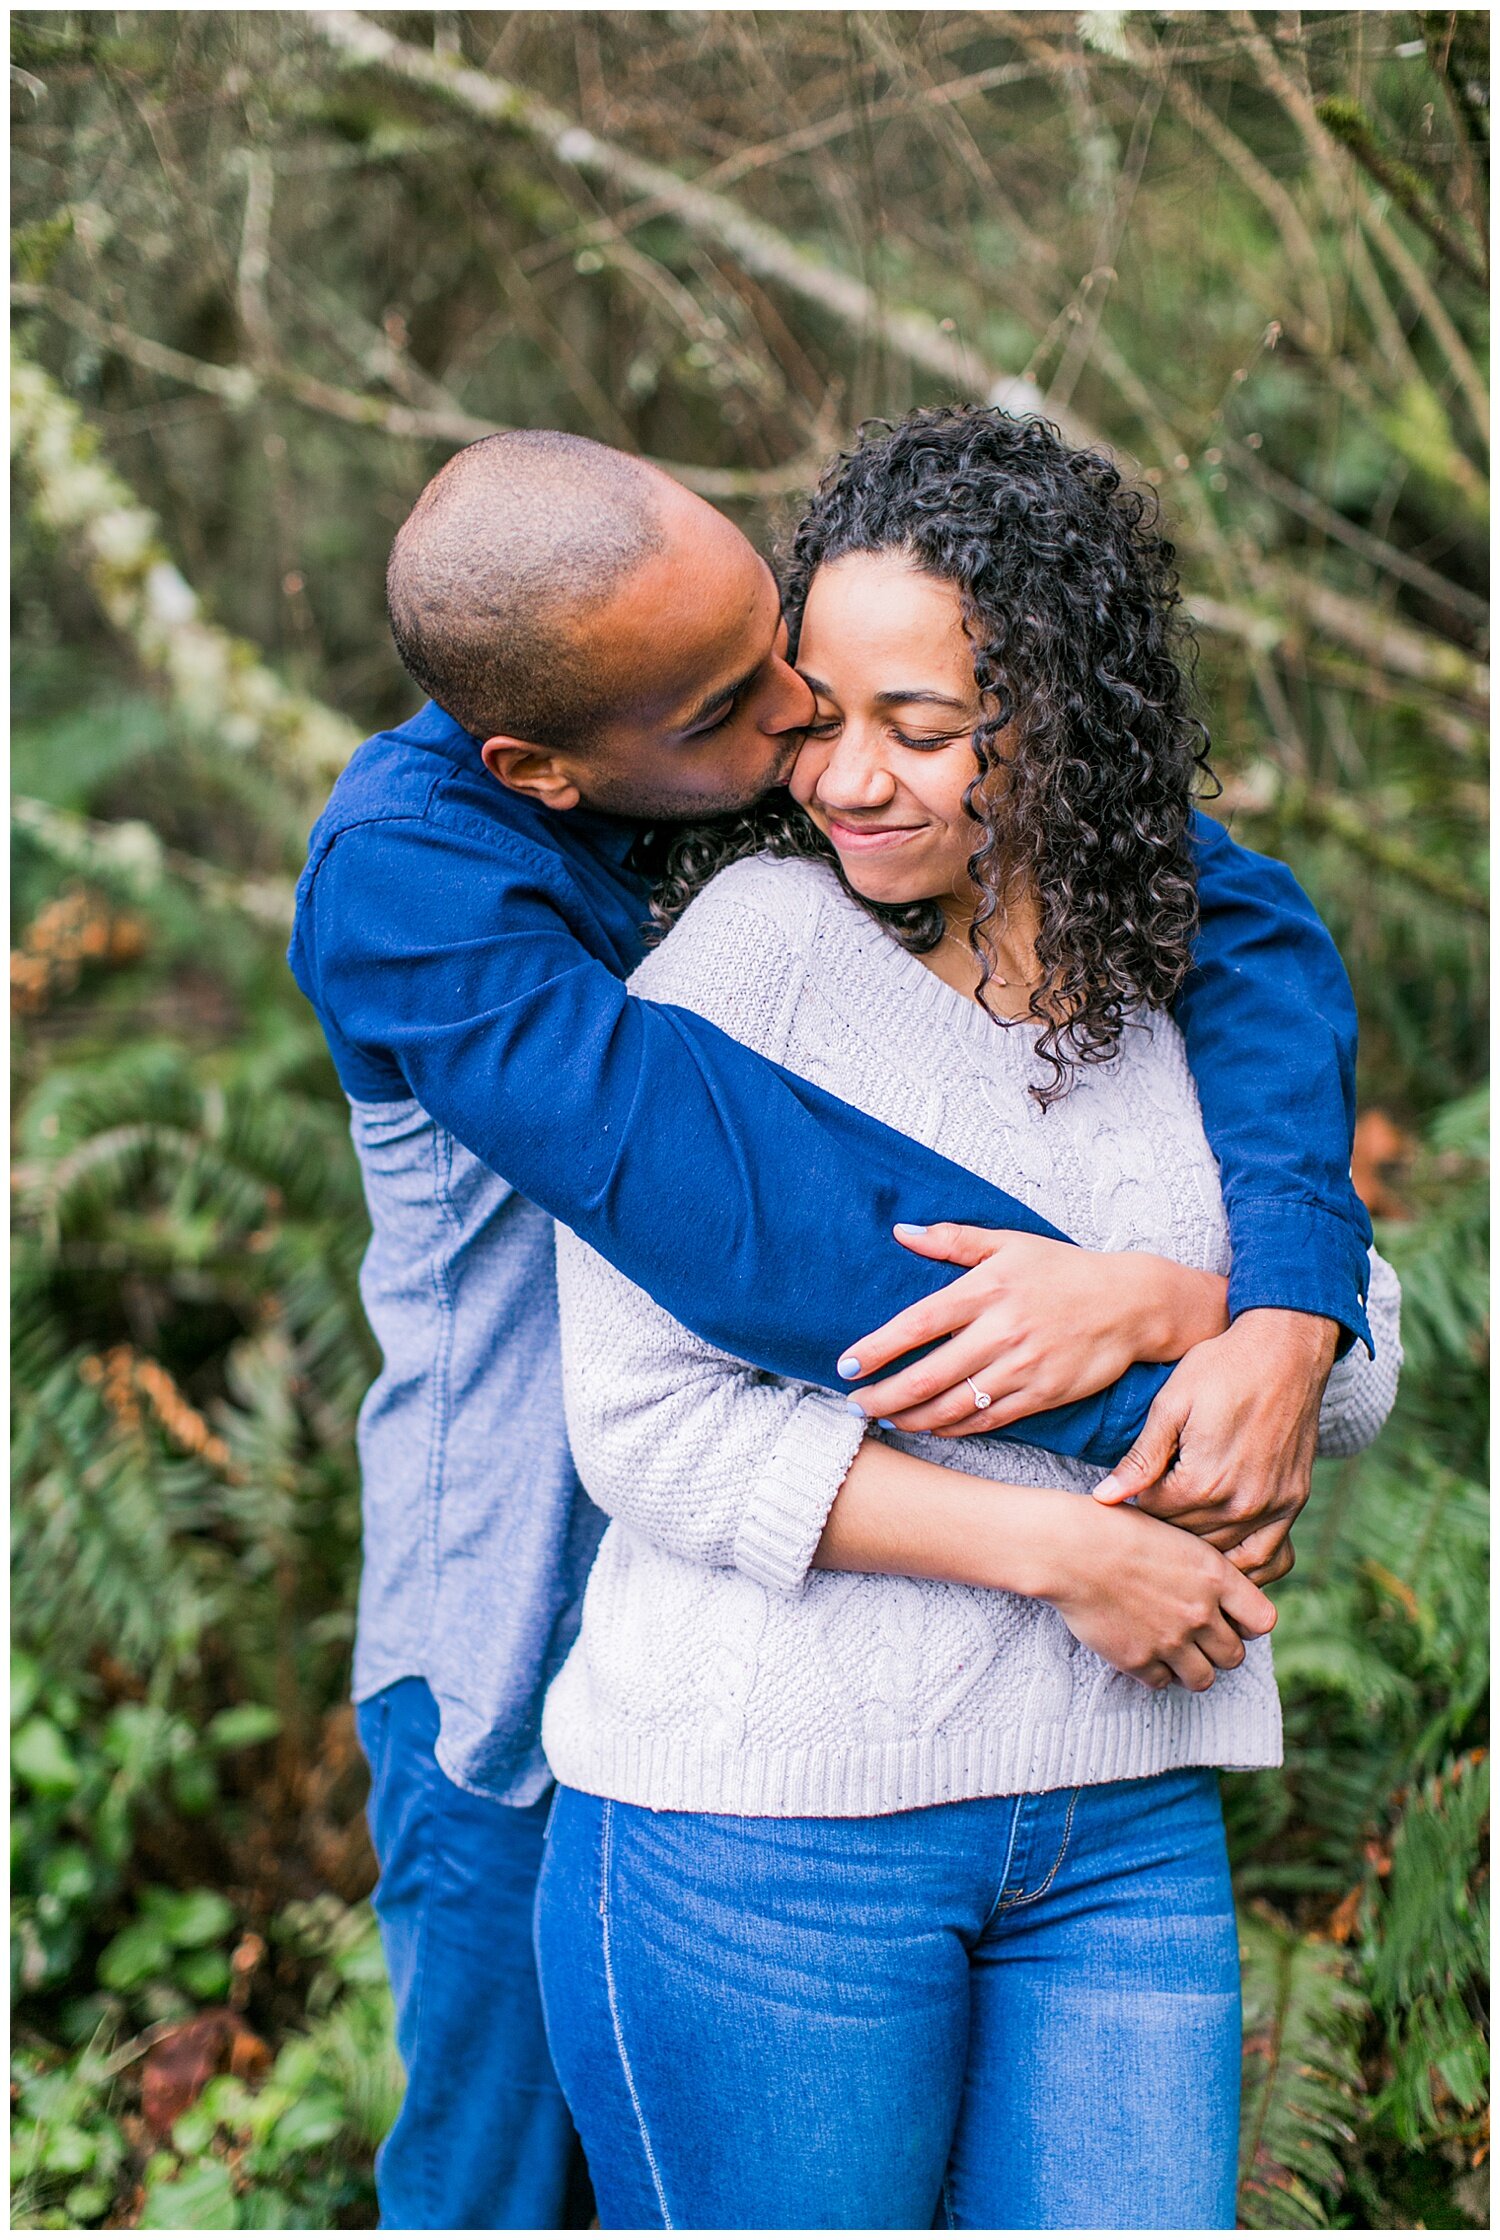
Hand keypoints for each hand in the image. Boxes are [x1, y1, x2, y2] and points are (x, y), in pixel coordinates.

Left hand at [838, 1224, 1228, 1434]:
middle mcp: (1002, 1331)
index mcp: (987, 1289)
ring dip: (913, 1418)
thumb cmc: (1064, 1269)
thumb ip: (954, 1240)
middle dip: (884, 1396)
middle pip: (928, 1374)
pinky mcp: (1043, 1394)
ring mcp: (1023, 1367)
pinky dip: (954, 1428)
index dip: (878, 1348)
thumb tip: (902, 1232)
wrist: (1131, 1303)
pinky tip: (931, 1428)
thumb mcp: (1011, 1243)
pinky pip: (988, 1420)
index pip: (918, 1324)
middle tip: (855, 1405)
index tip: (846, 1365)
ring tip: (884, 1420)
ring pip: (955, 1404)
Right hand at [1035, 1492, 1277, 1690]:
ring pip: (1203, 1679)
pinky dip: (1154, 1672)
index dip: (1248, 1623)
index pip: (1263, 1620)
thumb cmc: (1117, 1530)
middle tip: (1195, 1637)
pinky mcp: (1139, 1660)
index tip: (1230, 1619)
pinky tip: (1140, 1648)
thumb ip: (1204, 1570)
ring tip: (1172, 1651)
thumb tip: (1218, 1595)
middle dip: (1218, 1650)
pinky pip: (1161, 1683)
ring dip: (1191, 1669)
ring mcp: (1171, 1640)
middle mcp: (1200, 1612)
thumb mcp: (1175, 1537)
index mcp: (1215, 1576)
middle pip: (1234, 1656)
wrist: (1070, 1548)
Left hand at [1091, 1309, 1340, 1583]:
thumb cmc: (1222, 1368)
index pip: (1153, 1515)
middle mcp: (1241, 1504)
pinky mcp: (1295, 1502)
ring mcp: (1274, 1507)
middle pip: (1186, 1537)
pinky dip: (1247, 1564)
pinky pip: (1272, 1557)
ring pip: (1223, 1551)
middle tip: (1151, 1503)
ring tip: (1180, 1522)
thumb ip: (1141, 1459)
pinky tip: (1224, 1555)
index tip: (1131, 1484)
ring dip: (1198, 1543)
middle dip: (1164, 1523)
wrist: (1286, 1349)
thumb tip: (1104, 1498)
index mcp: (1203, 1481)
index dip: (1136, 1499)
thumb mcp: (1171, 1405)